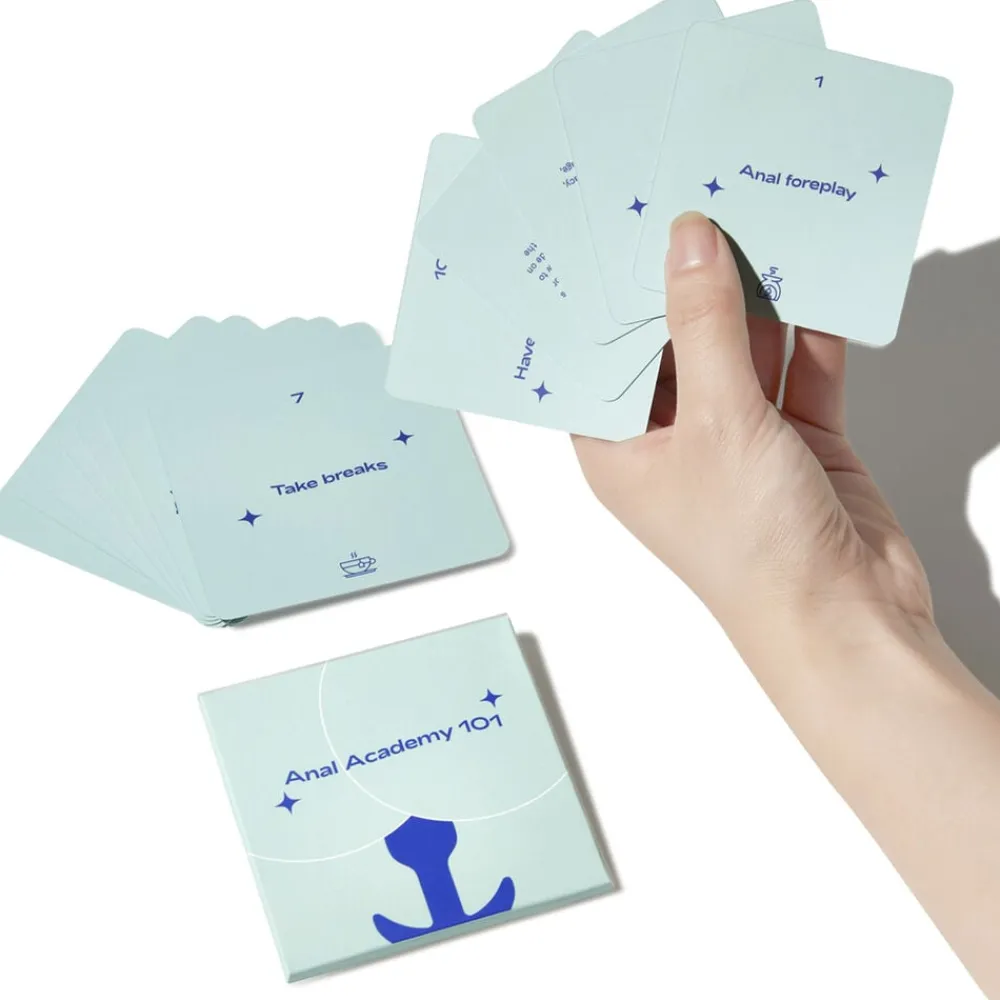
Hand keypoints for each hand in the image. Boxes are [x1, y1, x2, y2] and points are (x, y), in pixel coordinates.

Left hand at [575, 211, 933, 656]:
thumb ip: (704, 326)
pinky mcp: (797, 437)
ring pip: (739, 349)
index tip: (611, 234)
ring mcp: (737, 439)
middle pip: (672, 347)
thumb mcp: (717, 420)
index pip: (599, 362)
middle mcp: (671, 441)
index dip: (604, 302)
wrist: (850, 618)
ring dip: (752, 296)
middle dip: (686, 285)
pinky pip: (796, 366)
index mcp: (619, 451)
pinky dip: (806, 327)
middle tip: (691, 203)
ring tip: (754, 216)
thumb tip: (688, 245)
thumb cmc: (753, 550)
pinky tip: (811, 270)